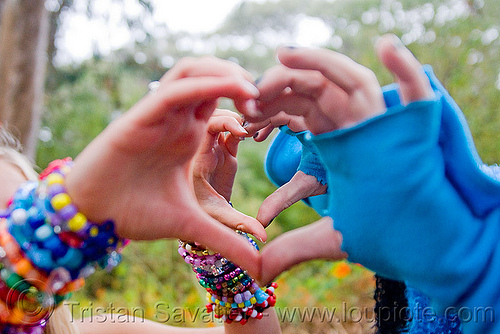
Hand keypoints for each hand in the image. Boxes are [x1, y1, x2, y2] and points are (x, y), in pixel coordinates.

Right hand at [65, 56, 261, 276]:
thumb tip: (261, 269)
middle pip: (212, 76)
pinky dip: (203, 83)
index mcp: (190, 137)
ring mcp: (161, 115)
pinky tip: (227, 89)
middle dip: (243, 80)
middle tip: (266, 99)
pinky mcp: (141, 116)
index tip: (270, 119)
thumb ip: (226, 240)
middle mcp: (178, 120)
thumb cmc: (136, 213)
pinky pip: (175, 89)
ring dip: (224, 72)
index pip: (224, 104)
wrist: (94, 216)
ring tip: (251, 91)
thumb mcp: (193, 224)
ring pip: (193, 70)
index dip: (250, 104)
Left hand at [192, 109, 266, 241]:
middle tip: (252, 121)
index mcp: (196, 158)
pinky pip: (230, 128)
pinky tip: (255, 133)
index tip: (243, 131)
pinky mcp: (222, 150)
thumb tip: (263, 236)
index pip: (206, 126)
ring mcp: (211, 146)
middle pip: (211, 112)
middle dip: (233, 112)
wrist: (186, 219)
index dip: (224, 122)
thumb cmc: (198, 220)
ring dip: (238, 117)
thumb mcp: (217, 219)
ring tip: (256, 125)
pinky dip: (242, 126)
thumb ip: (240, 224)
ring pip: (220, 115)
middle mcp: (200, 147)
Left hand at [259, 34, 433, 281]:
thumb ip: (289, 229)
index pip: (292, 112)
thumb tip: (255, 266)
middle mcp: (348, 122)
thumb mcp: (324, 225)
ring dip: (315, 62)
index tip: (243, 123)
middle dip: (276, 87)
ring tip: (282, 55)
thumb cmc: (370, 227)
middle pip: (308, 88)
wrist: (410, 237)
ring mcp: (375, 118)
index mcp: (328, 138)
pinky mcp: (406, 123)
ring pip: (344, 79)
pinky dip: (405, 65)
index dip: (264, 112)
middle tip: (249, 97)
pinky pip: (410, 85)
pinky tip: (390, 45)